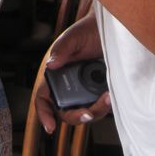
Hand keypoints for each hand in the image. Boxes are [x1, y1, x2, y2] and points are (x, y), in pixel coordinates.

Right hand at [35, 12, 110, 130]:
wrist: (111, 28)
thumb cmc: (88, 30)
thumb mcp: (73, 37)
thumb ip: (61, 49)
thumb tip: (51, 65)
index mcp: (56, 74)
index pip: (43, 98)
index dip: (44, 114)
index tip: (51, 127)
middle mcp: (69, 86)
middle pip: (66, 112)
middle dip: (77, 116)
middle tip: (89, 113)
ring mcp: (86, 91)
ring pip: (86, 112)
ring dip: (96, 111)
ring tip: (106, 97)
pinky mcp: (102, 91)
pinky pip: (102, 107)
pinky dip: (106, 106)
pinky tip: (110, 96)